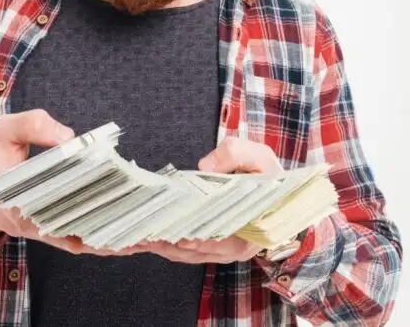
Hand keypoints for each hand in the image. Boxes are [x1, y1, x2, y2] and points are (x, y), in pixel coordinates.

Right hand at [0, 109, 140, 256]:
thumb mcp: (5, 130)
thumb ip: (34, 125)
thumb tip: (71, 137)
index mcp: (8, 190)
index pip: (46, 195)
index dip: (77, 194)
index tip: (105, 187)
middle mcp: (23, 217)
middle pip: (69, 223)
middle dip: (102, 223)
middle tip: (135, 218)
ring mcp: (36, 230)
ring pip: (75, 239)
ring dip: (105, 240)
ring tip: (138, 239)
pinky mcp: (46, 234)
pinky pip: (74, 242)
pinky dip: (98, 243)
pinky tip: (123, 242)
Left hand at [143, 137, 284, 263]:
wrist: (271, 187)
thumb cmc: (265, 173)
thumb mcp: (257, 156)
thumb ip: (235, 154)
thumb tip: (205, 165)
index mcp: (255, 229)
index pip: (225, 242)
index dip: (203, 242)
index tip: (180, 239)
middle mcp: (239, 246)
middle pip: (200, 251)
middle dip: (172, 245)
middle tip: (145, 239)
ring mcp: (224, 249)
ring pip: (189, 254)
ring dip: (163, 248)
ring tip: (138, 241)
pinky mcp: (211, 246)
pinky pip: (186, 251)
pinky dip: (166, 246)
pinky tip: (145, 240)